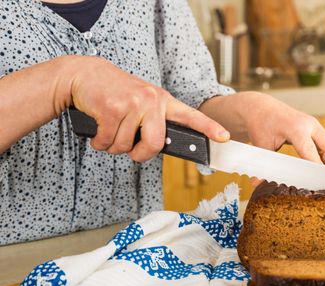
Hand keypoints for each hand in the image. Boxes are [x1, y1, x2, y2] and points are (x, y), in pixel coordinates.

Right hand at [69, 57, 229, 161]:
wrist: (84, 74)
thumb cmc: (114, 93)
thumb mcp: (141, 101)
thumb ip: (154, 120)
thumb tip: (158, 147)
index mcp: (162, 100)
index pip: (190, 115)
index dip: (208, 128)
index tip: (224, 137)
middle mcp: (151, 100)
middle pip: (154, 145)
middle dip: (139, 155)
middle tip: (131, 150)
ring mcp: (132, 103)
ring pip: (126, 147)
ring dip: (113, 146)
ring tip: (109, 129)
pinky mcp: (112, 109)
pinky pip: (107, 142)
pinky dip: (99, 142)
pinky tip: (98, 128)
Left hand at [200, 91, 324, 172]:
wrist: (261, 107)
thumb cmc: (261, 125)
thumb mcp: (260, 144)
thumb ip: (264, 164)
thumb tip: (258, 183)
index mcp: (296, 128)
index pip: (310, 151)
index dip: (319, 167)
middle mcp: (310, 126)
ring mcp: (315, 128)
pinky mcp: (315, 133)